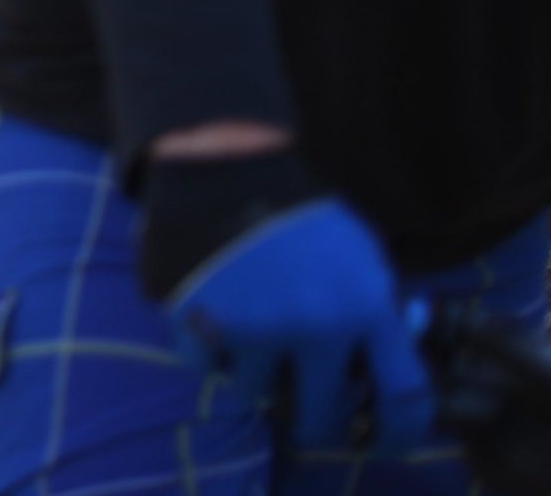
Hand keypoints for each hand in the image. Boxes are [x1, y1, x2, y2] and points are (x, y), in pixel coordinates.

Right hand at [159, 185, 429, 451]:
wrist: (223, 164)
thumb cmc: (298, 210)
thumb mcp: (360, 251)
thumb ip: (377, 306)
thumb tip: (392, 353)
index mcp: (368, 306)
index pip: (405, 397)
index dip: (400, 432)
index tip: (381, 440)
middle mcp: (317, 326)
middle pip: (320, 417)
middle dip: (311, 417)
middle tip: (301, 404)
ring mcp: (256, 327)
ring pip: (256, 392)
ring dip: (253, 370)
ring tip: (246, 328)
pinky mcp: (201, 322)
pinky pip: (205, 367)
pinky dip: (206, 348)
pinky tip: (210, 311)